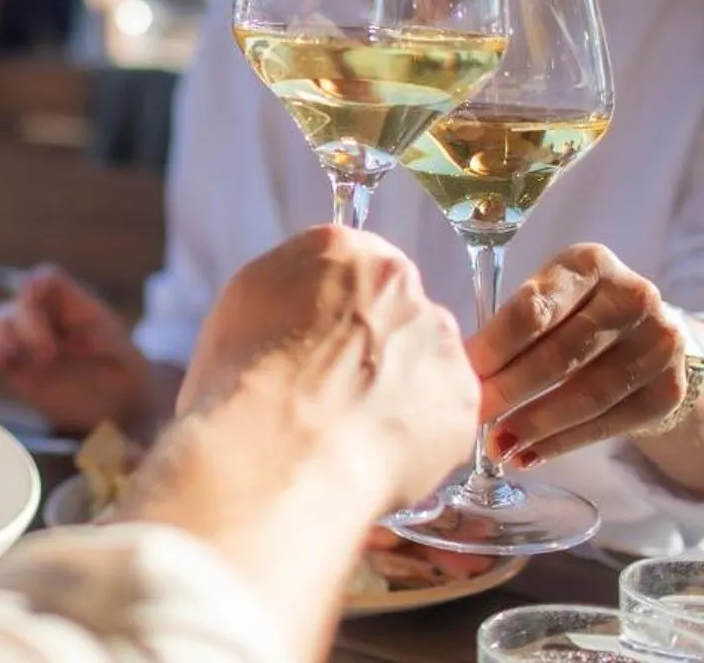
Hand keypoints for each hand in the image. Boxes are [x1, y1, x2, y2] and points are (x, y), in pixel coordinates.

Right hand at [0, 265, 152, 434]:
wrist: (118, 408)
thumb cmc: (127, 378)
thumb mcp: (128, 358)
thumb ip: (113, 349)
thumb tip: (119, 353)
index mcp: (74, 306)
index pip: (46, 279)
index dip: (33, 286)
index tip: (33, 302)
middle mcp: (47, 318)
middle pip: (18, 301)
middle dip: (25, 322)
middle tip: (48, 355)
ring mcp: (28, 341)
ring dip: (1, 335)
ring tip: (14, 357)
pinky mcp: (15, 365)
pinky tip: (1, 364)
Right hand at [115, 227, 478, 662]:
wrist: (277, 455)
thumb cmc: (240, 387)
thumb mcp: (240, 308)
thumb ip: (286, 295)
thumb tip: (296, 314)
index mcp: (337, 248)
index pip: (347, 270)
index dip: (329, 316)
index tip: (315, 348)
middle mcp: (397, 279)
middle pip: (393, 311)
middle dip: (373, 348)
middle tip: (336, 394)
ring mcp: (437, 337)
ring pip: (424, 362)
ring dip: (402, 389)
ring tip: (354, 433)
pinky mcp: (463, 396)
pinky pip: (445, 415)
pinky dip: (419, 436)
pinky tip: (377, 453)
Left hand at [471, 243, 686, 468]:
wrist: (649, 339)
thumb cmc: (576, 317)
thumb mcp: (550, 298)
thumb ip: (512, 322)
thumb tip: (457, 366)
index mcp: (590, 264)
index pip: (535, 308)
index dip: (494, 346)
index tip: (461, 372)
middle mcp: (633, 297)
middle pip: (561, 354)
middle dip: (509, 389)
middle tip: (471, 413)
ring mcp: (659, 344)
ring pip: (588, 394)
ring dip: (536, 424)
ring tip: (496, 444)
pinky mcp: (669, 390)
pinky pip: (610, 423)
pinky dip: (564, 443)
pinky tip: (530, 455)